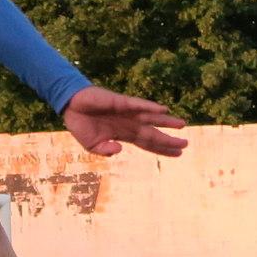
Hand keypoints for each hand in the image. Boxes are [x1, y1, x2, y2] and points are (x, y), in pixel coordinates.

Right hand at [62, 87, 188, 157]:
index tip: (178, 154)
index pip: (147, 143)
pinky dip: (150, 107)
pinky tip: (163, 110)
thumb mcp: (92, 146)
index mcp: (124, 135)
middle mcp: (130, 124)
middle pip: (153, 133)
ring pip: (151, 118)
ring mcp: (127, 113)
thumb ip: (106, 150)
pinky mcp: (121, 102)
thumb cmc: (81, 125)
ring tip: (183, 124)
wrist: (70, 107)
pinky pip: (138, 105)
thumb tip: (120, 150)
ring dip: (167, 121)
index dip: (162, 149)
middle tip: (186, 144)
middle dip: (169, 139)